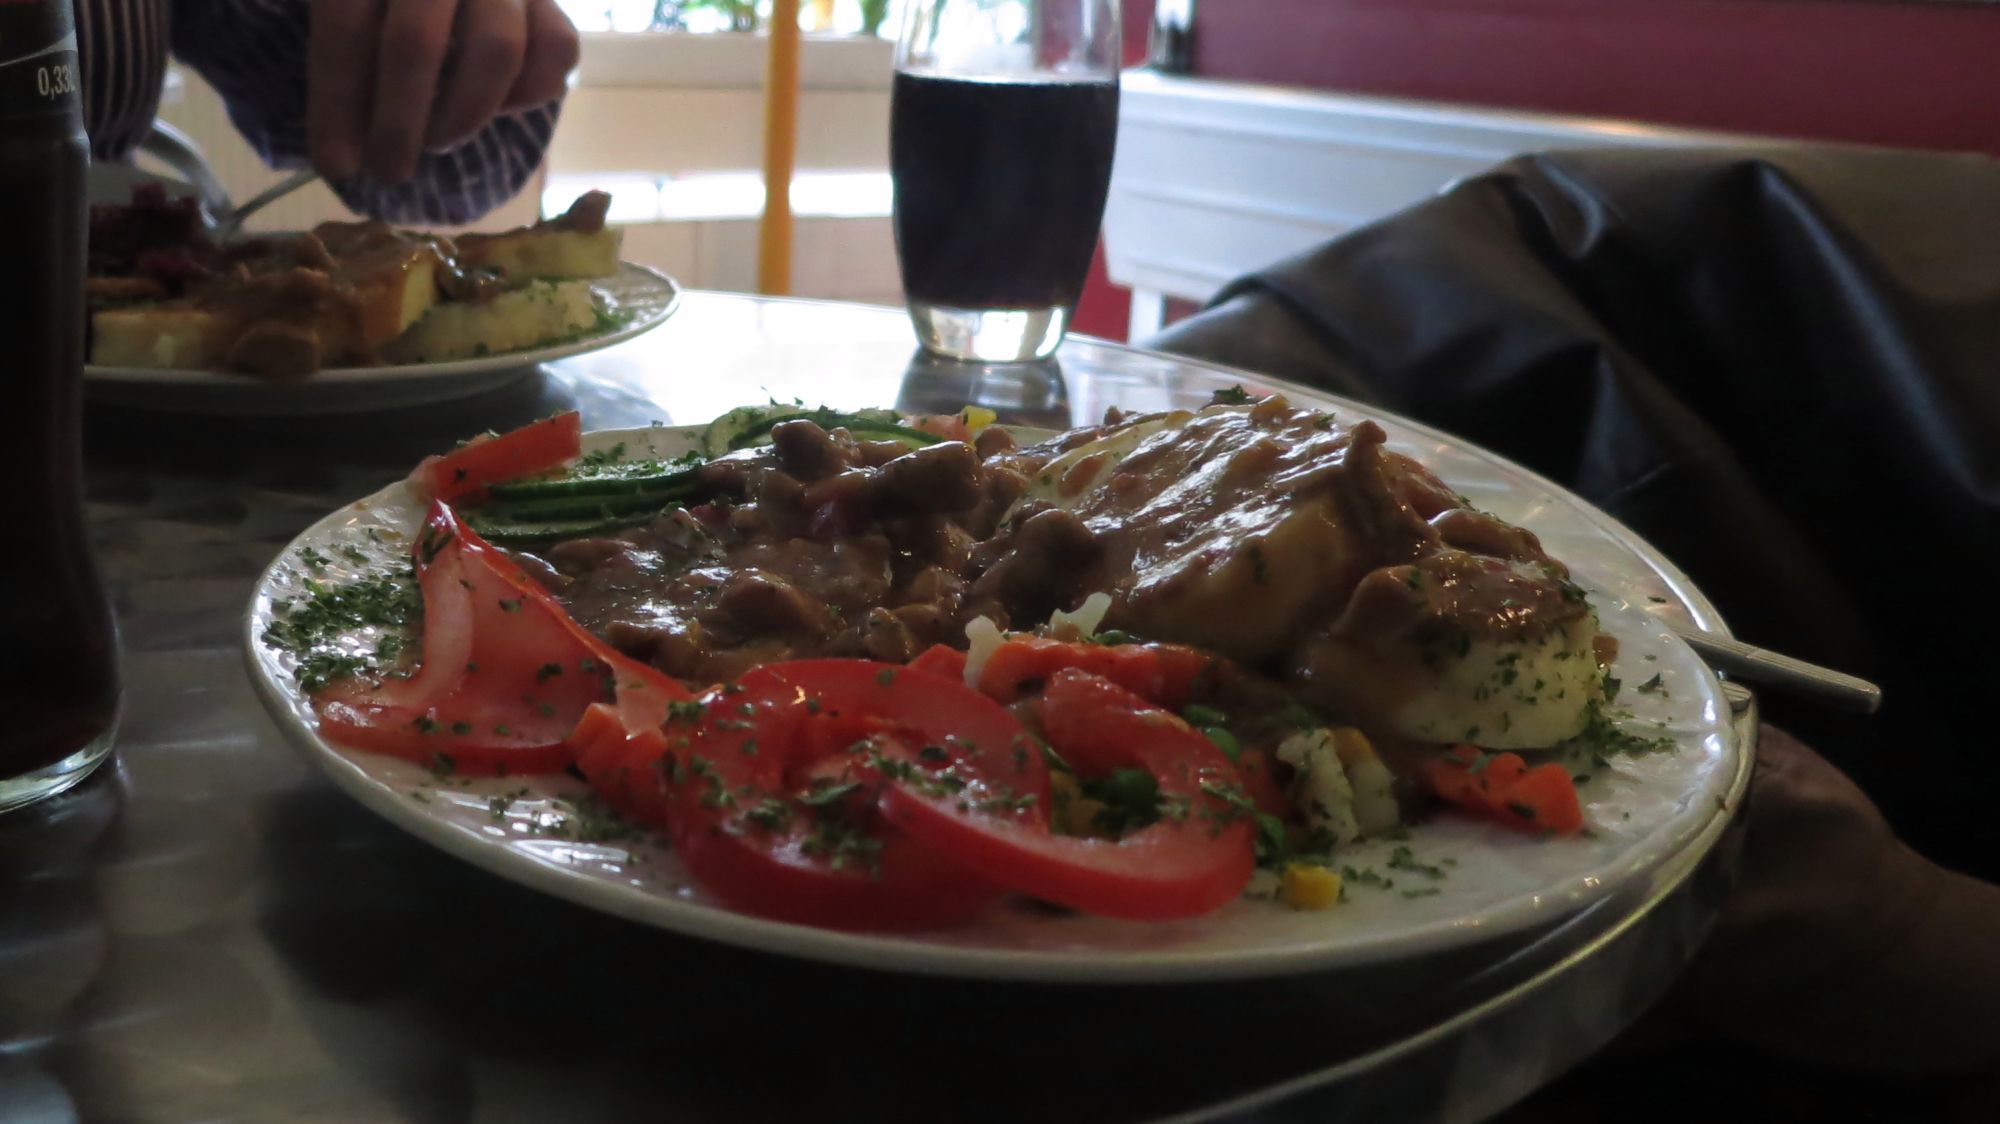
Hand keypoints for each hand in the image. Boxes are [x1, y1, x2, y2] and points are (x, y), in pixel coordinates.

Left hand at [308, 0, 579, 183]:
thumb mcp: (347, 11)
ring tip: (437, 139)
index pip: (346, 20)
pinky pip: (557, 49)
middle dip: (398, 122)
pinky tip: (497, 107)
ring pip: (498, 49)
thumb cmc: (388, 4)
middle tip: (388, 170)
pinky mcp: (550, 0)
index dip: (338, 97)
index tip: (336, 163)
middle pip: (417, 41)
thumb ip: (339, 67)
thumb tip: (340, 159)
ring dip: (464, 113)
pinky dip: (529, 92)